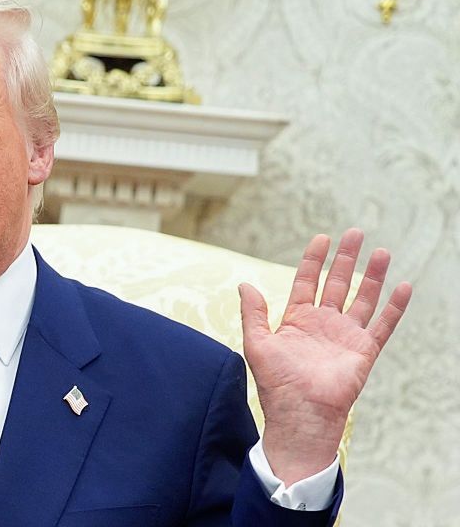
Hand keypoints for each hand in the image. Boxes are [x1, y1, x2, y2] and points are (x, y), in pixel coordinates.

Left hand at [238, 229, 411, 485]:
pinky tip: (403, 286)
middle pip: (337, 283)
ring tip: (382, 251)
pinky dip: (394, 307)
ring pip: (362, 298)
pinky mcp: (363, 351)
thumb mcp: (256, 343)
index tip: (321, 238)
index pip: (307, 281)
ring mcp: (345, 336)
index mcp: (297, 320)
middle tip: (355, 233)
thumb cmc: (276, 383)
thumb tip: (244, 284)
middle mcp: (323, 324)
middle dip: (345, 258)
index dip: (314, 260)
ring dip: (373, 276)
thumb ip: (253, 313)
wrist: (300, 414)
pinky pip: (383, 325)